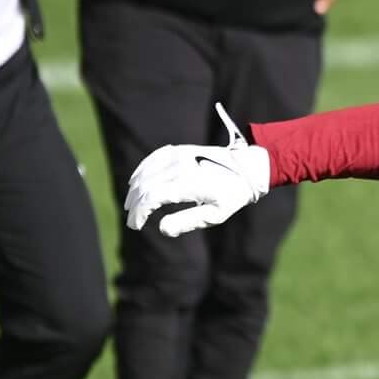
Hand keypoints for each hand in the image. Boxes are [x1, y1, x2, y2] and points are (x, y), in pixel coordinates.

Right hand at [123, 103, 271, 236]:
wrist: (246, 168)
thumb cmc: (231, 195)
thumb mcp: (214, 214)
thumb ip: (187, 222)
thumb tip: (161, 229)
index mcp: (188, 184)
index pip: (151, 198)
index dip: (139, 213)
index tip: (136, 225)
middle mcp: (180, 166)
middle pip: (145, 186)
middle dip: (135, 205)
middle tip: (133, 220)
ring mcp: (178, 155)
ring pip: (146, 172)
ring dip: (135, 189)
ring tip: (132, 206)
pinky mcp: (178, 150)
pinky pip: (152, 159)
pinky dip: (141, 172)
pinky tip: (137, 183)